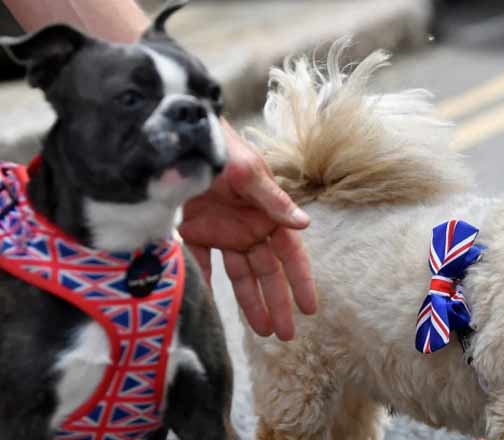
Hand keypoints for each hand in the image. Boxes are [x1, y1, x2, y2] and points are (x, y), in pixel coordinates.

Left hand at [179, 120, 316, 339]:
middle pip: (268, 272)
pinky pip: (201, 264)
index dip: (301, 281)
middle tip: (286, 335)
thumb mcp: (249, 172)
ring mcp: (223, 231)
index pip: (290, 254)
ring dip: (250, 302)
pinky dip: (205, 284)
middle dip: (278, 302)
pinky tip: (209, 308)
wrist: (178, 135)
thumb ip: (273, 201)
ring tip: (261, 331)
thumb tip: (306, 225)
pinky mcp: (194, 231)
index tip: (310, 309)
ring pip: (241, 275)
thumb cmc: (221, 147)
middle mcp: (249, 227)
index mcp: (268, 213)